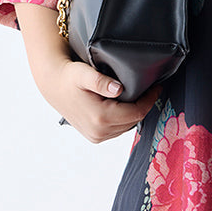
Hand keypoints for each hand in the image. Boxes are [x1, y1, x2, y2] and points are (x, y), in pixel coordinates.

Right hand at [13, 2, 159, 143]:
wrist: (53, 85)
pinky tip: (127, 105)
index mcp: (100, 118)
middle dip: (144, 105)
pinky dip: (125, 118)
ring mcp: (96, 136)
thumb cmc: (69, 76)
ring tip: (141, 95)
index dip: (150, 100)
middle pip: (134, 120)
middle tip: (151, 89)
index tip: (157, 86)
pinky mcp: (94, 136)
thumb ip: (101, 81)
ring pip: (127, 126)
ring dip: (135, 113)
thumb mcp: (84, 74)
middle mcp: (99, 132)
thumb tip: (118, 89)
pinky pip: (118, 129)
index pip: (137, 112)